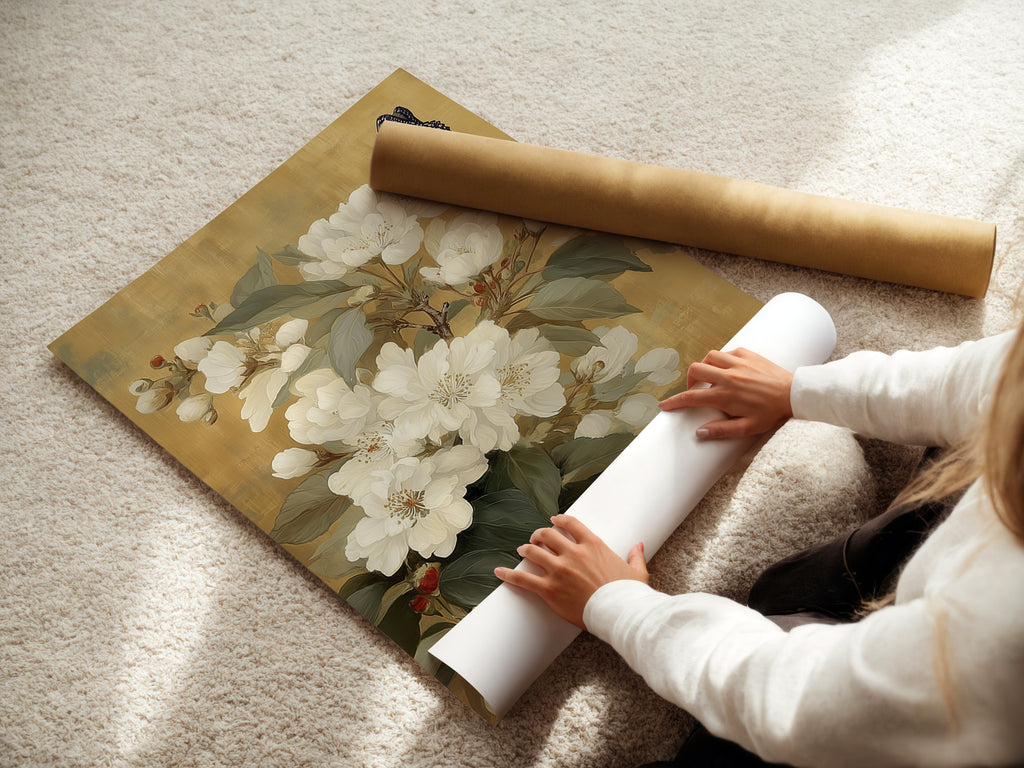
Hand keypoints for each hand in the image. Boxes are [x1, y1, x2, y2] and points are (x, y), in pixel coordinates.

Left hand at [494, 515, 647, 629]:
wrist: (620, 613)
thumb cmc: (629, 594)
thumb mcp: (636, 572)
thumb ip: (635, 556)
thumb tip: (639, 545)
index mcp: (593, 545)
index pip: (570, 524)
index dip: (559, 520)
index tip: (553, 520)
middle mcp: (573, 553)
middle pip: (547, 535)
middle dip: (539, 534)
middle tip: (535, 538)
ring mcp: (559, 570)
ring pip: (533, 552)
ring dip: (526, 549)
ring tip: (522, 550)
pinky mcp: (549, 589)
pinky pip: (523, 579)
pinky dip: (509, 574)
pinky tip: (498, 571)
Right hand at [658, 347, 793, 439]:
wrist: (794, 394)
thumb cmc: (771, 413)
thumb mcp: (747, 428)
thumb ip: (722, 430)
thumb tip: (699, 433)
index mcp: (725, 395)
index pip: (691, 397)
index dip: (674, 402)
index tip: (664, 405)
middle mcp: (728, 376)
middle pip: (695, 370)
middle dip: (689, 380)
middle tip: (695, 390)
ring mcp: (738, 363)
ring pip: (709, 357)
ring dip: (705, 367)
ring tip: (710, 378)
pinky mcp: (748, 354)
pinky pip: (727, 352)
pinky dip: (723, 359)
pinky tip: (728, 369)